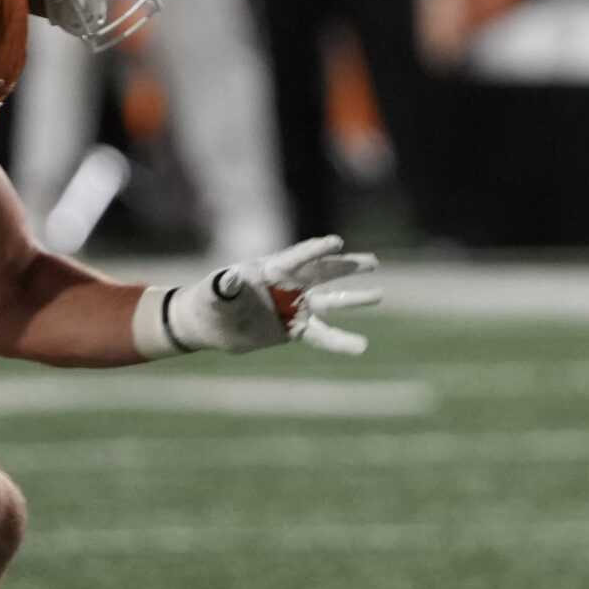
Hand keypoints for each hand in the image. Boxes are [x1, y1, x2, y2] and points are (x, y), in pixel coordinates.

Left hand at [168, 235, 381, 354]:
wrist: (210, 323)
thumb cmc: (211, 299)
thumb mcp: (215, 291)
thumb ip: (226, 285)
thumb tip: (229, 279)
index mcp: (272, 269)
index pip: (299, 257)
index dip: (317, 250)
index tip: (337, 243)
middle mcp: (289, 285)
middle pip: (324, 273)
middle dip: (347, 267)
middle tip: (373, 263)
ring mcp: (294, 306)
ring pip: (330, 301)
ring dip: (354, 298)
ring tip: (379, 295)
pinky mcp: (294, 327)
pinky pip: (322, 334)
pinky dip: (341, 341)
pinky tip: (361, 346)